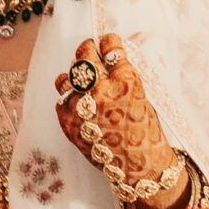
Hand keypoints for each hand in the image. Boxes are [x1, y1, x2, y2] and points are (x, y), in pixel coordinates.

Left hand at [55, 35, 181, 208]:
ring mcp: (82, 109)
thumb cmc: (147, 132)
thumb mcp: (144, 95)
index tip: (108, 42)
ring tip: (82, 81)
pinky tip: (81, 105)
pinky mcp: (69, 124)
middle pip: (84, 56)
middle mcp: (101, 93)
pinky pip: (61, 102)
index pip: (110, 47)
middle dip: (88, 49)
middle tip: (90, 51)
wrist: (140, 168)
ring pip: (66, 78)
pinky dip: (70, 101)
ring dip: (74, 76)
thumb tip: (130, 40)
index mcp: (126, 82)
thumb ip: (129, 70)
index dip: (108, 41)